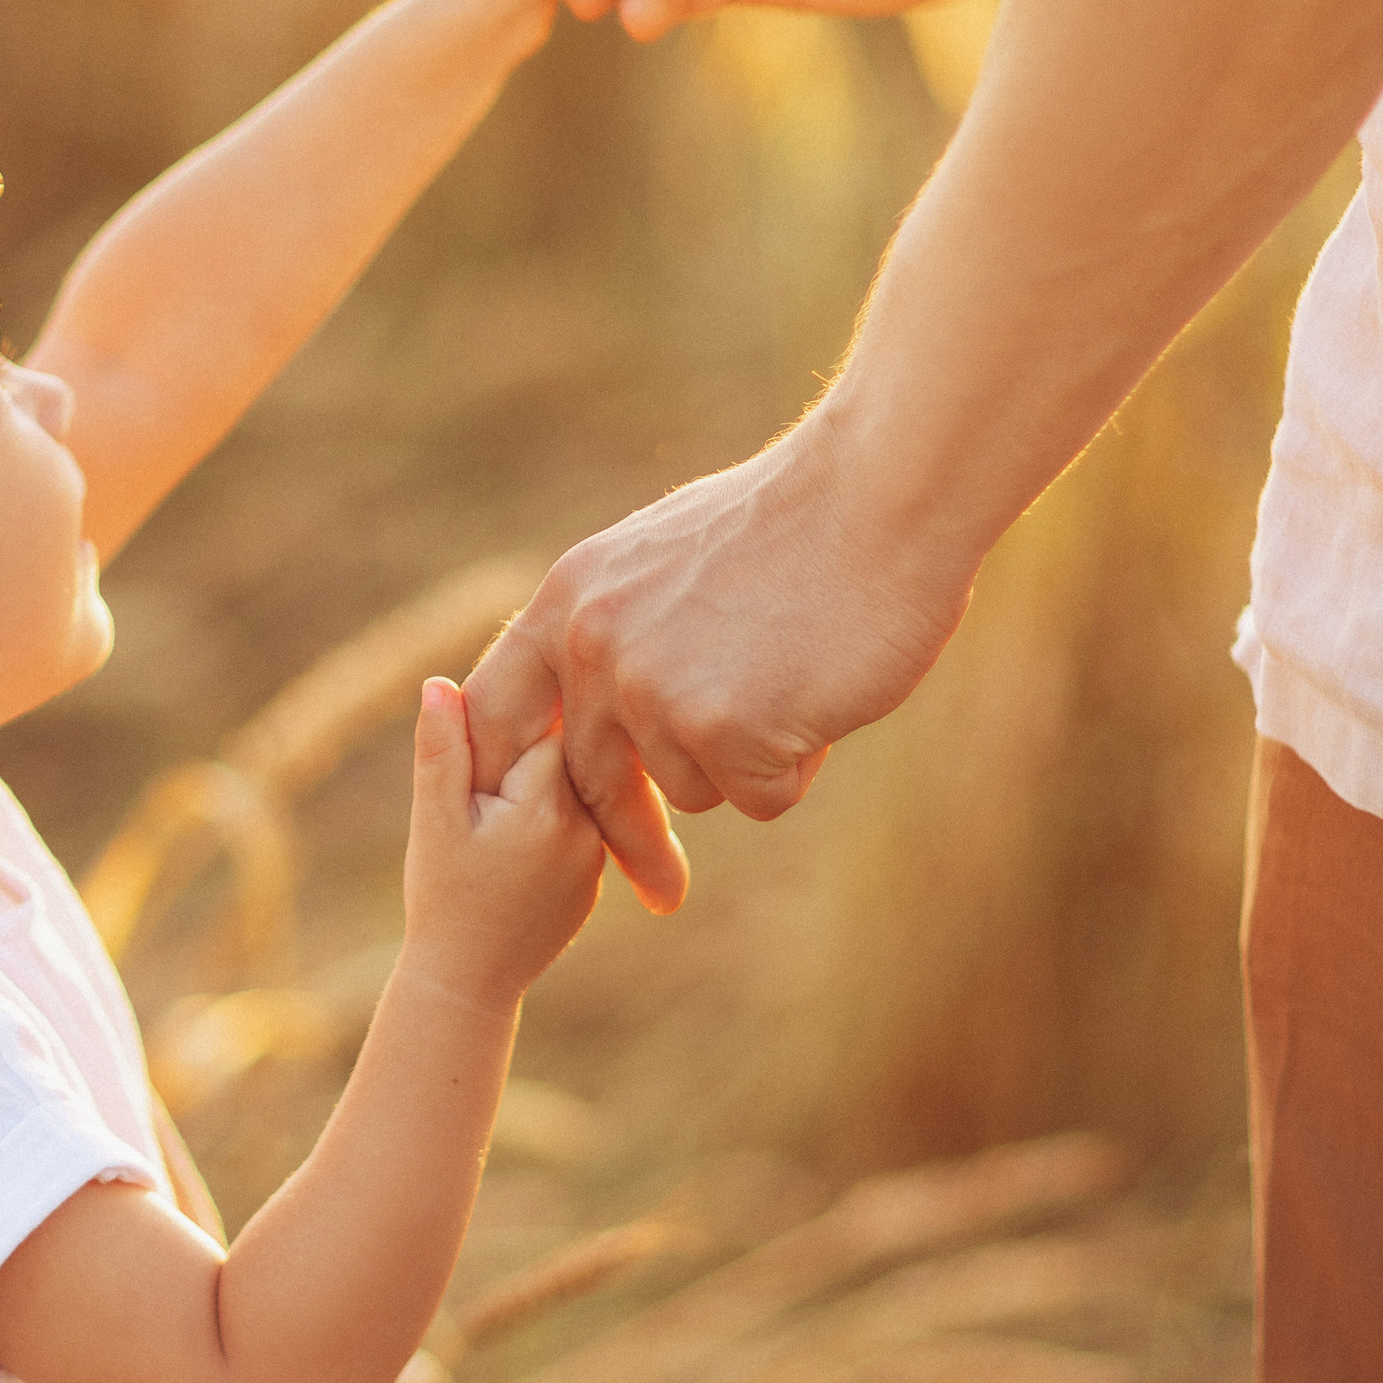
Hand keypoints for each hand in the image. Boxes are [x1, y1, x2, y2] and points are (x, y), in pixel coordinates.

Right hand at [400, 675, 605, 1011]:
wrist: (469, 983)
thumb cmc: (443, 898)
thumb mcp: (434, 820)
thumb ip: (442, 749)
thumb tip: (440, 682)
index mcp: (546, 805)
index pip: (543, 726)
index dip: (505, 728)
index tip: (482, 752)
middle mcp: (586, 827)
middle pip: (564, 755)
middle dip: (524, 758)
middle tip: (484, 796)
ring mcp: (597, 856)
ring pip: (574, 790)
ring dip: (540, 790)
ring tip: (494, 826)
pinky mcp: (595, 878)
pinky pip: (579, 826)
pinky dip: (550, 825)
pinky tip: (514, 851)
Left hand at [461, 411, 973, 896]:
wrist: (880, 493)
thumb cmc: (796, 521)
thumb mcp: (665, 556)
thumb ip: (619, 627)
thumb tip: (588, 708)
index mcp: (570, 597)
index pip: (501, 711)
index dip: (514, 779)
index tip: (528, 831)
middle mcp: (595, 645)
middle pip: (593, 782)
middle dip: (633, 839)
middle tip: (661, 889)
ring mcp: (656, 690)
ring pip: (690, 789)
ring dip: (746, 763)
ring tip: (794, 682)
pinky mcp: (726, 729)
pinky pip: (757, 798)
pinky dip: (796, 766)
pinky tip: (821, 697)